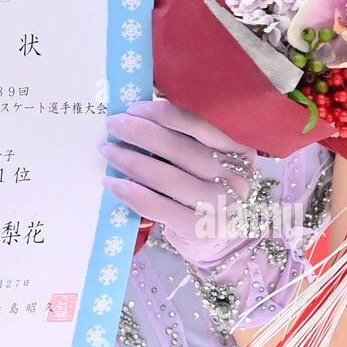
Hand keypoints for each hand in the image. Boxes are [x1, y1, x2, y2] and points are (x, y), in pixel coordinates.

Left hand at [98, 96, 272, 267]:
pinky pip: (157, 206)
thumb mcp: (209, 157)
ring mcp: (219, 206)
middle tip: (113, 124)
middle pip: (179, 148)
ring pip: (165, 177)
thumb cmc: (208, 187)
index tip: (134, 108)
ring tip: (107, 150)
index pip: (199, 123)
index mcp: (239, 149)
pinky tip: (111, 182)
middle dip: (139, 132)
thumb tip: (140, 110)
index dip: (163, 113)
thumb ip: (185, 134)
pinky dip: (130, 192)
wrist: (221, 238)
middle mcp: (235, 176)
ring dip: (129, 160)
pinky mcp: (198, 229)